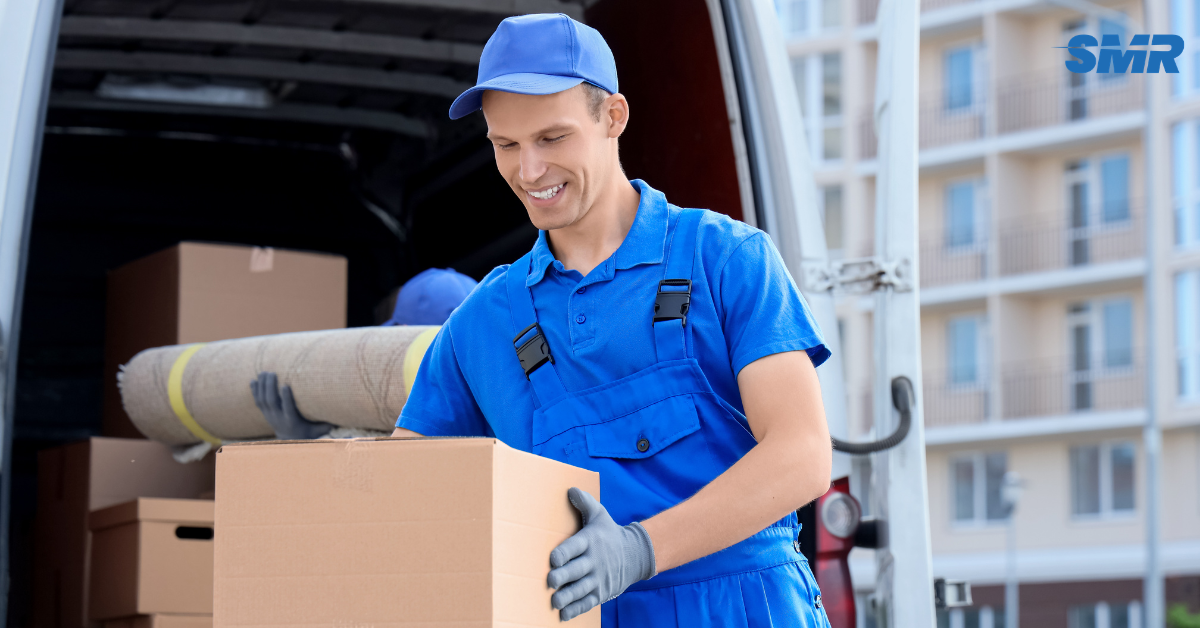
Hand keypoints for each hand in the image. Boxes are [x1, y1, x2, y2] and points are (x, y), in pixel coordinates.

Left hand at [250, 372, 333, 439]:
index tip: (286, 385)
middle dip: (270, 387)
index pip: (287, 409)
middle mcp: (278, 418)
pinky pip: (257, 401)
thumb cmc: (307, 432)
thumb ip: (327, 423)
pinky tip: (253, 380)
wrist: (289, 441)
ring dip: (262, 386)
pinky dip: (255, 390)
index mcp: (291, 421)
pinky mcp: (265, 414)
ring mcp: (270, 416)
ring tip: (265, 372)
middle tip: (272, 372)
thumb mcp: (317, 430)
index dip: (285, 398)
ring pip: (262, 400)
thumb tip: (343, 413)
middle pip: (271, 402)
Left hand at [547, 487, 655, 620]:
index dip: (565, 553)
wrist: (635, 555)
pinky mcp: (601, 592)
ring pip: (581, 589)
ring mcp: (599, 578)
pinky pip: (588, 602)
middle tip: (550, 581)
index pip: (576, 546)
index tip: (553, 559)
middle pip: (577, 570)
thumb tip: (570, 489)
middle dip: (563, 576)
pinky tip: (563, 614)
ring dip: (568, 596)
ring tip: (555, 601)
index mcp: (590, 540)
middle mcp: (594, 560)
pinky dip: (576, 609)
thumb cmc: (609, 533)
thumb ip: (585, 502)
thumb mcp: (600, 515)